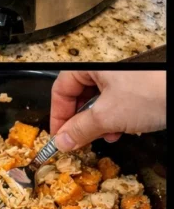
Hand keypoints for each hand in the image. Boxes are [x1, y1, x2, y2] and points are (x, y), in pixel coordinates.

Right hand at [51, 70, 165, 150]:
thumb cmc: (150, 93)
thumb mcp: (108, 116)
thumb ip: (81, 129)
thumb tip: (63, 140)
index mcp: (90, 68)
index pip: (61, 89)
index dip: (58, 114)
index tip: (59, 135)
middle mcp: (103, 71)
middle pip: (78, 97)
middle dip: (79, 121)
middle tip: (77, 140)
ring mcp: (119, 80)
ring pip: (96, 103)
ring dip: (97, 123)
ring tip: (103, 135)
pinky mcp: (133, 91)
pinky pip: (113, 106)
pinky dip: (112, 121)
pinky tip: (118, 132)